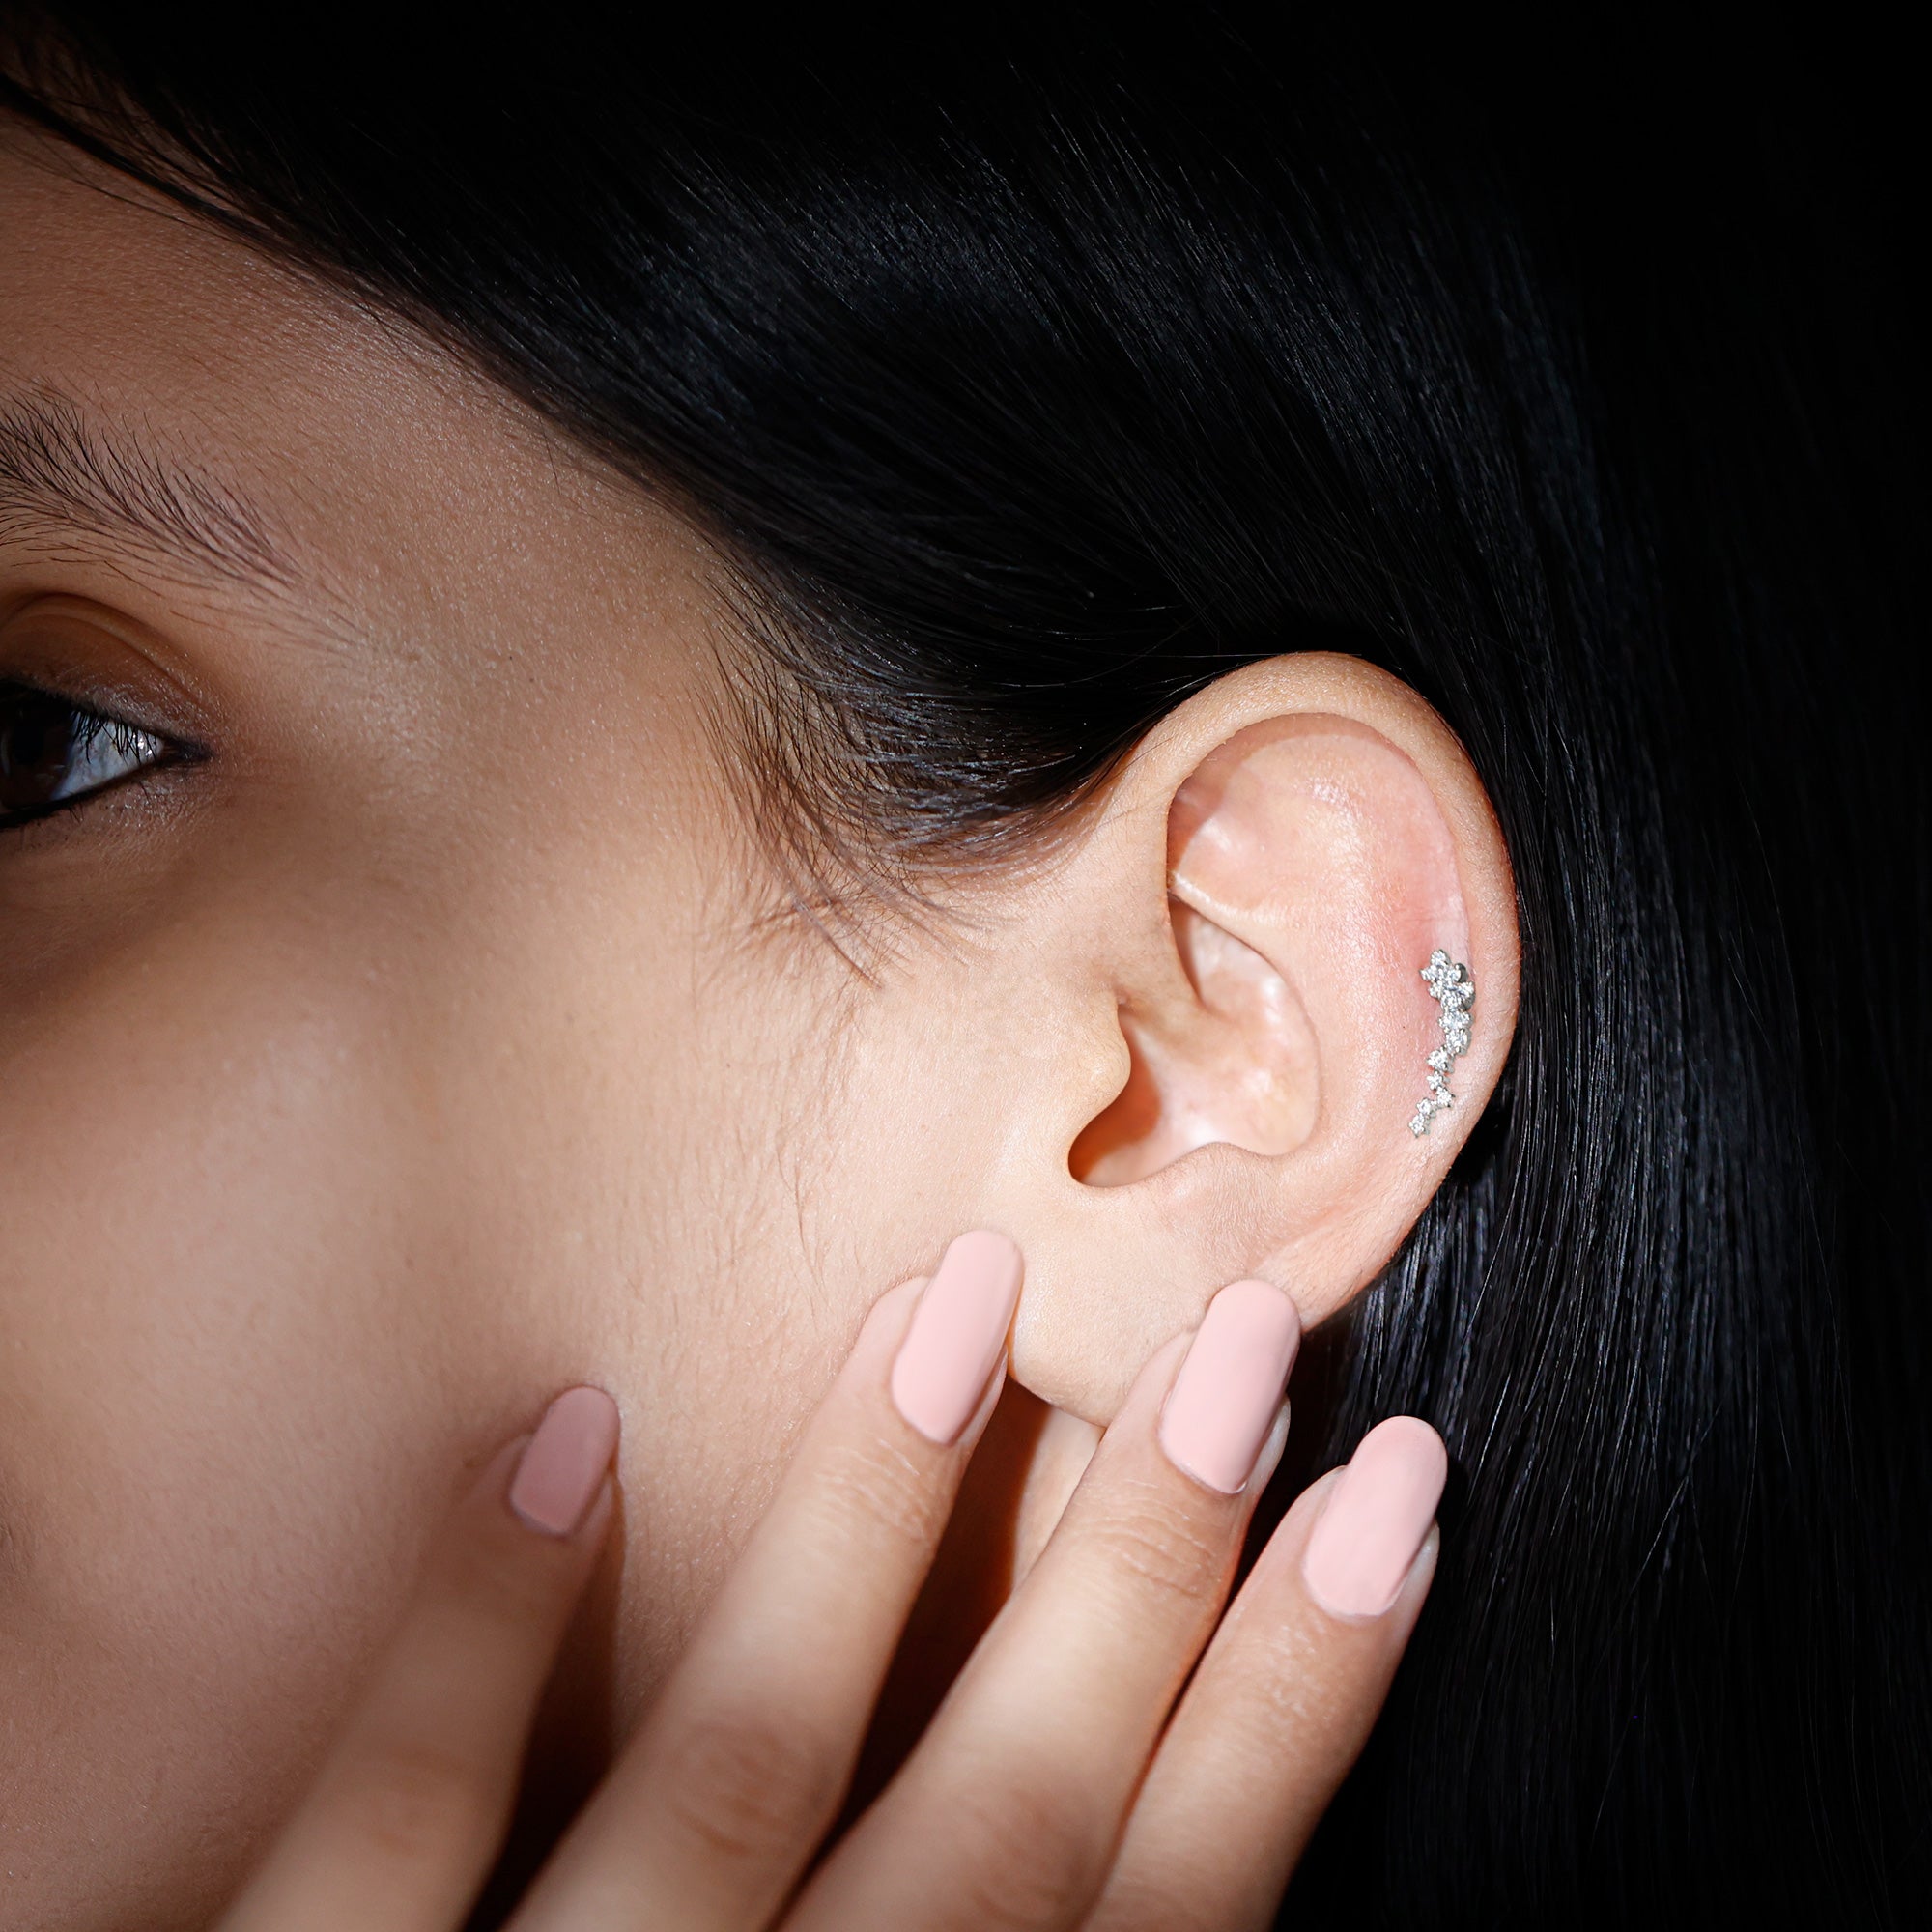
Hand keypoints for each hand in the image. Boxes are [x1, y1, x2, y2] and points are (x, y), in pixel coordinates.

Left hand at [217, 1233, 1446, 1930]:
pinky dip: (483, 1627)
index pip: (1139, 1922)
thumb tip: (1111, 1826)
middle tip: (1249, 1347)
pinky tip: (566, 1426)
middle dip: (1142, 1584)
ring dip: (862, 1532)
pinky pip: (394, 1820)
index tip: (1386, 1508)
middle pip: (993, 1832)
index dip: (1282, 1715)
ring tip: (955, 1303)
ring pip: (734, 1774)